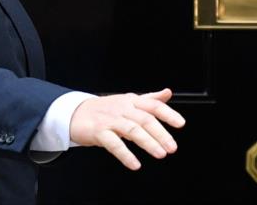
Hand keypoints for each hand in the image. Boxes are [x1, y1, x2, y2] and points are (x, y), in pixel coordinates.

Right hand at [69, 88, 185, 169]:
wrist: (75, 113)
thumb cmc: (105, 109)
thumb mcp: (128, 101)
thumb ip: (149, 99)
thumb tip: (167, 93)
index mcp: (132, 101)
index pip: (153, 105)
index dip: (168, 114)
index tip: (180, 124)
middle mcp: (122, 108)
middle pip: (145, 119)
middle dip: (161, 134)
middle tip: (172, 147)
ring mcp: (110, 120)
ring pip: (133, 130)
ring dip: (148, 143)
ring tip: (160, 154)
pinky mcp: (99, 132)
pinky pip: (114, 144)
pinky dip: (126, 155)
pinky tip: (135, 164)